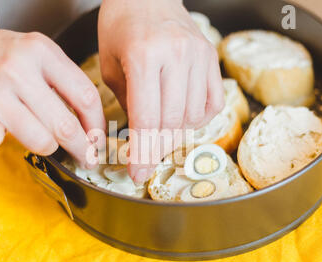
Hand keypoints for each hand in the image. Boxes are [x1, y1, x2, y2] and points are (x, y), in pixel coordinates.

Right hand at [0, 13, 105, 167]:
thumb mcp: (35, 52)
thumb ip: (63, 80)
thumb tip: (92, 123)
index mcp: (41, 51)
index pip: (86, 96)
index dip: (98, 126)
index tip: (99, 139)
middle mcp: (17, 69)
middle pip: (67, 126)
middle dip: (82, 150)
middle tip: (86, 158)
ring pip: (40, 141)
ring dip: (48, 148)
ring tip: (45, 141)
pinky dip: (1, 142)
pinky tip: (0, 129)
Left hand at [98, 0, 224, 182]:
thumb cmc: (121, 29)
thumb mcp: (109, 67)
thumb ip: (125, 104)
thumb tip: (140, 139)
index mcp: (143, 56)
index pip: (145, 118)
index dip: (141, 152)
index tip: (137, 173)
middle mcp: (175, 55)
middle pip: (171, 122)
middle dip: (157, 149)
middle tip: (146, 160)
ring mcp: (198, 55)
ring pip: (193, 116)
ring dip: (175, 135)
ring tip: (159, 134)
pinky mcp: (211, 58)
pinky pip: (212, 103)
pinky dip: (197, 119)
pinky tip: (181, 117)